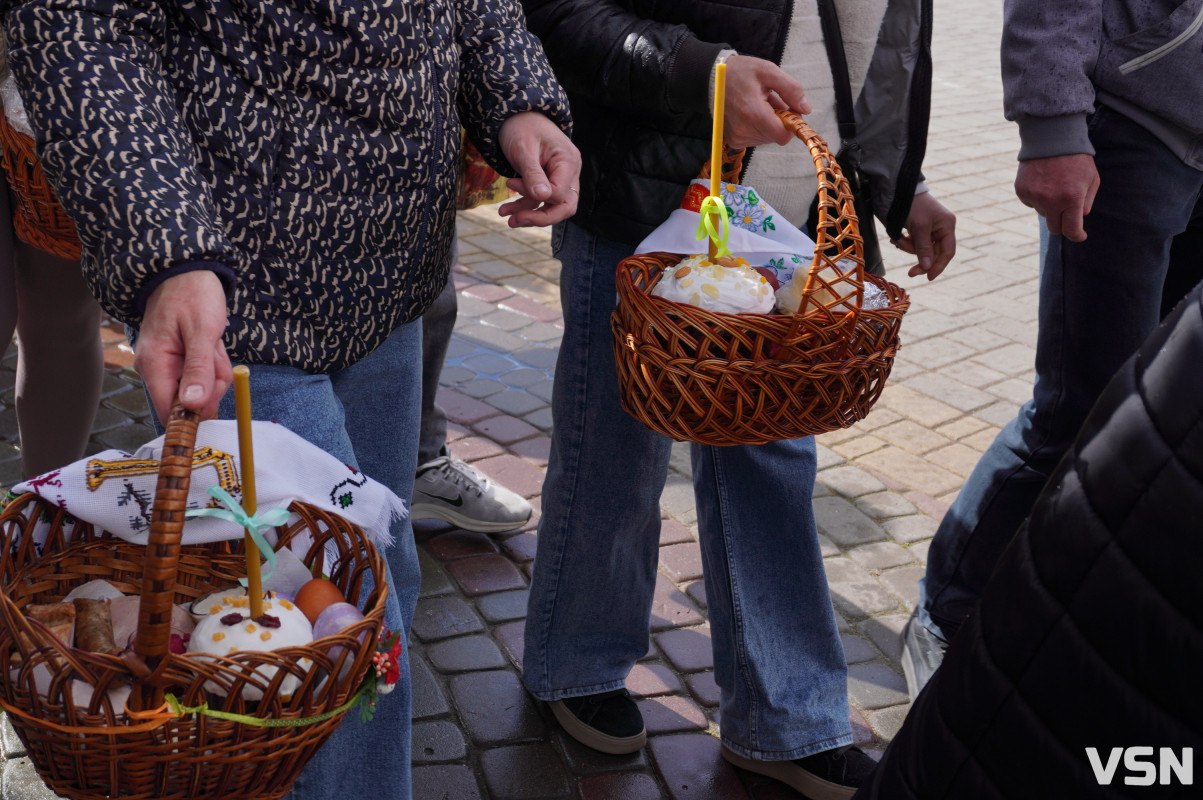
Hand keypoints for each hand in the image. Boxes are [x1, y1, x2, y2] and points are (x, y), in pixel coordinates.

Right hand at [134, 270, 232, 420]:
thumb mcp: (202, 331)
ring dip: (216, 368)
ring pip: (202, 388)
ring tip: (212, 342)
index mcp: (154, 365)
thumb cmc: (192, 295)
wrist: (186, 271)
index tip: (215, 398)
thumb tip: (192, 405)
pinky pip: (203, 374)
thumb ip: (199, 369)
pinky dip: (213, 361)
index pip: (170, 411)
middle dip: (213, 382)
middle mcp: (156, 370)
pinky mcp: (180, 362)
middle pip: (191, 402)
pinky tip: (211, 342)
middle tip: (215, 353)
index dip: (194, 414)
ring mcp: (168, 366)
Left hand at [497, 111, 581, 227]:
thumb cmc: (520, 127)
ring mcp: (561, 178)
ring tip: (505, 218)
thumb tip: (542, 198)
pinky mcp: (549, 182)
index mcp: (569, 160)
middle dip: (541, 218)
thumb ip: (533, 174)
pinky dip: (524, 206)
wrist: (515, 116)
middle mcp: (570, 171)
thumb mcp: (523, 149)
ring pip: (552, 207)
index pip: (559, 193)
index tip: (511, 183)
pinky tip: (506, 211)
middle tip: (517, 221)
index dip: (536, 195)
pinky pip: (541, 201)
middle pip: (565, 206)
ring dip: (529, 215)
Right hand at [722, 54, 810, 147]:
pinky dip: (759, 127)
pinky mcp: (733, 140)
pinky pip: (756, 139)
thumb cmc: (740, 72)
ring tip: (759, 104)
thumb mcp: (769, 71)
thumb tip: (806, 109)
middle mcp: (743, 130)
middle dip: (780, 120)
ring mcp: (737, 137)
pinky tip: (752, 112)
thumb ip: (791, 89)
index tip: (790, 110)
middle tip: (771, 100)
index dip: (792, 124)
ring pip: (767, 138)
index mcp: (753, 113)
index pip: (783, 136)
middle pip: (776, 136)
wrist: (711, 78)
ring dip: (769, 123)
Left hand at [893, 192, 956, 279]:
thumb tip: (927, 267)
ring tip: (898, 239)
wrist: (896, 190)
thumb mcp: (919, 227)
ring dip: (908, 247)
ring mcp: (929, 229)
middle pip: (934, 253)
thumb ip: (924, 248)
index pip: (948, 251)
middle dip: (920, 259)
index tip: (929, 277)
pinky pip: (913, 243)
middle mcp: (941, 228)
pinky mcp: (918, 229)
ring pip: (921, 249)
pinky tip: (896, 237)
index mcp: (947, 225)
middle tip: (910, 273)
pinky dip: (905, 242)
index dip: (940, 266)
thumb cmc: (912, 205)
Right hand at [1014, 154, 1098, 241]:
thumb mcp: (1092, 178)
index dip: (1077, 236)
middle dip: (1062, 224)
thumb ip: (1087, 201)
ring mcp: (1034, 196)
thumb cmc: (1076, 158)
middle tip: (1066, 214)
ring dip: (1050, 206)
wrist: (1051, 137)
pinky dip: (1038, 197)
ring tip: (1054, 186)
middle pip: (1055, 227)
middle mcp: (1051, 201)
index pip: (1071, 230)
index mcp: (1071, 199)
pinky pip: (1031, 203)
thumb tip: (1079, 218)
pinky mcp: (1022, 191)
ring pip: (1043, 213)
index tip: (1080, 235)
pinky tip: (1043, 182)